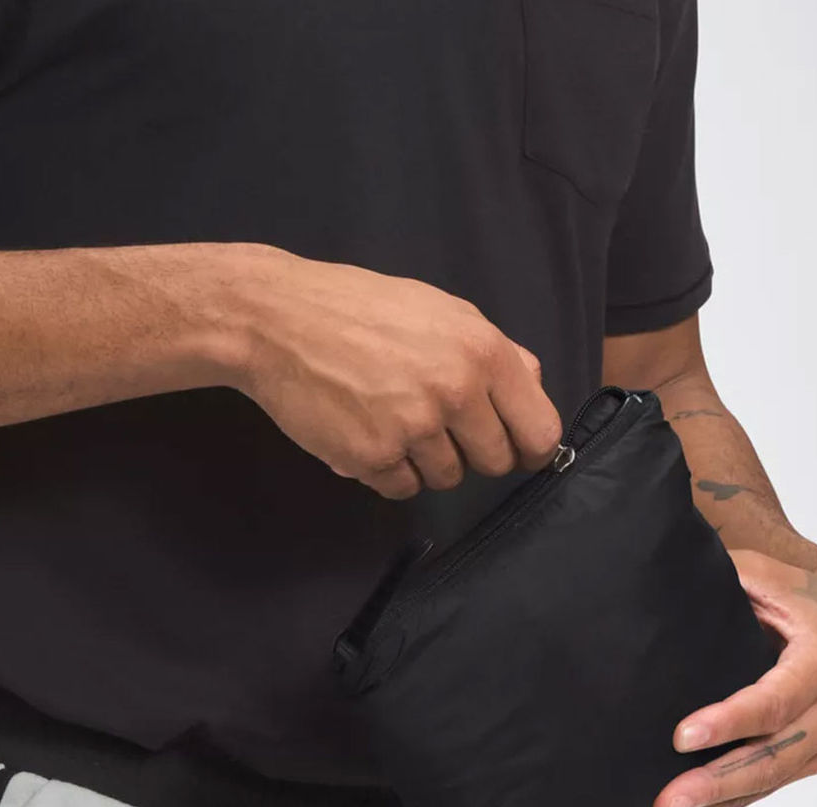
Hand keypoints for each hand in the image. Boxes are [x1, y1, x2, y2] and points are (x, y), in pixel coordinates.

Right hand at [205, 243, 561, 498]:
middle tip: (440, 427)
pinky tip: (367, 434)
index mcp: (483, 352)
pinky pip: (402, 488)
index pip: (539, 430)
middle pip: (495, 461)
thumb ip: (495, 350)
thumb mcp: (441, 310)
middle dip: (473, 451)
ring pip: (447, 478)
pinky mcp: (373, 457)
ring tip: (392, 420)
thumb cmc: (360, 308)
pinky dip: (388, 470)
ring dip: (426, 461)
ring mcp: (414, 428)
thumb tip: (533, 385)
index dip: (532, 448)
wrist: (276, 320)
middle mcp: (456, 392)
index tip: (520, 452)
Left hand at [626, 548, 816, 806]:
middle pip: (771, 759)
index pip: (774, 702)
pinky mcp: (803, 759)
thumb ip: (726, 579)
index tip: (682, 737)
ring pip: (763, 784)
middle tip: (662, 800)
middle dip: (713, 783)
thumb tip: (663, 576)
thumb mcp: (763, 575)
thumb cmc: (796, 592)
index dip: (730, 722)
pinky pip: (760, 788)